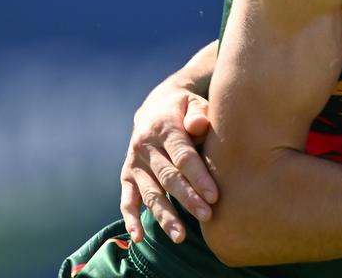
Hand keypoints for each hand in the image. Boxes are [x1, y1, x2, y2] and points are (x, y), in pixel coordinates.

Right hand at [120, 85, 216, 242]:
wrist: (155, 105)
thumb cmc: (185, 108)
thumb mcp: (192, 102)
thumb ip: (198, 114)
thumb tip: (200, 124)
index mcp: (164, 128)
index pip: (182, 156)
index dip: (198, 177)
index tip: (214, 196)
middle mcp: (145, 147)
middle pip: (168, 178)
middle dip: (188, 198)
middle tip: (207, 215)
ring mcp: (134, 163)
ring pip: (149, 194)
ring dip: (164, 216)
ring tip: (180, 237)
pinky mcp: (127, 176)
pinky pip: (127, 201)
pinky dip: (130, 220)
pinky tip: (139, 238)